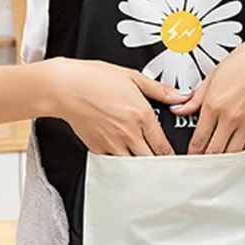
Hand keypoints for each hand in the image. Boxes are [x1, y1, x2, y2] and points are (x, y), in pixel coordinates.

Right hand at [46, 58, 190, 155]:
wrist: (65, 87)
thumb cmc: (94, 79)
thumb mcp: (132, 77)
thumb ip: (160, 90)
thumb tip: (180, 96)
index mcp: (141, 115)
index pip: (163, 146)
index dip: (171, 155)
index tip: (173, 158)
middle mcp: (129, 133)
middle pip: (151, 161)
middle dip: (158, 164)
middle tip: (162, 165)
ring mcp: (112, 143)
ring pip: (133, 166)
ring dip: (140, 166)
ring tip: (144, 165)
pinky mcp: (98, 148)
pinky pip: (114, 163)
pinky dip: (120, 163)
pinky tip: (123, 158)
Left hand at [171, 26, 244, 153]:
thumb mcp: (214, 75)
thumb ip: (195, 98)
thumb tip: (179, 109)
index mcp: (214, 104)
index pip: (198, 139)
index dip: (192, 153)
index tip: (189, 157)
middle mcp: (230, 117)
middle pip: (213, 152)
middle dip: (204, 161)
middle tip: (200, 164)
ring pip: (231, 154)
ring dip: (222, 160)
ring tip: (215, 162)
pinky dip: (239, 153)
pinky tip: (233, 151)